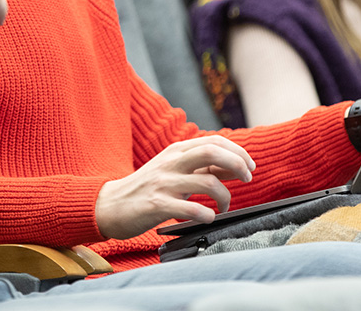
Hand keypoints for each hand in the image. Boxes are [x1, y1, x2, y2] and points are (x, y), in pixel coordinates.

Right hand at [94, 136, 255, 239]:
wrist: (110, 205)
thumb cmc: (147, 188)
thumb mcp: (173, 170)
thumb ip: (200, 167)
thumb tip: (235, 167)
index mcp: (176, 152)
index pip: (214, 142)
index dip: (238, 152)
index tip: (250, 167)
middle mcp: (171, 163)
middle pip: (212, 152)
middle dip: (237, 164)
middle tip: (247, 179)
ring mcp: (164, 183)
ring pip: (207, 183)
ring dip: (225, 198)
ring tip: (223, 208)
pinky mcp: (156, 205)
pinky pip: (190, 209)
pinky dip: (206, 215)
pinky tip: (208, 218)